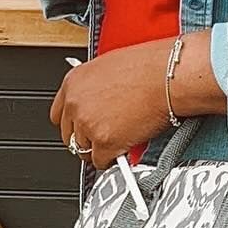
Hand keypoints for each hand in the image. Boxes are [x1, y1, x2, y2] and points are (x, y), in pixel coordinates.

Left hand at [50, 31, 223, 168]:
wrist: (169, 75)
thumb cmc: (150, 66)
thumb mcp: (111, 68)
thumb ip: (96, 88)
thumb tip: (98, 102)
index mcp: (73, 82)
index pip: (59, 114)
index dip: (74, 124)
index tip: (82, 128)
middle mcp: (75, 103)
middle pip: (70, 136)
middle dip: (87, 139)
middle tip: (105, 137)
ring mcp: (88, 124)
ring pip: (85, 151)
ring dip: (100, 149)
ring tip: (120, 140)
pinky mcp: (104, 143)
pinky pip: (102, 162)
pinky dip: (113, 159)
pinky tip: (125, 148)